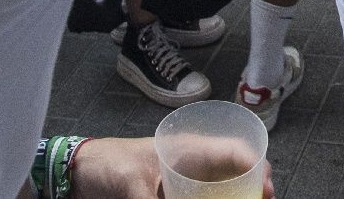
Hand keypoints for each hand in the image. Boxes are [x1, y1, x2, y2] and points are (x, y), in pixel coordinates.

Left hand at [68, 135, 275, 198]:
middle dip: (251, 189)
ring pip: (219, 191)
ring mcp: (181, 184)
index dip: (257, 167)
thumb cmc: (104, 166)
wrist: (76, 173)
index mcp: (187, 150)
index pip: (234, 151)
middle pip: (234, 174)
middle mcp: (191, 166)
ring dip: (233, 197)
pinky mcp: (169, 197)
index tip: (267, 188)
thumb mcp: (131, 186)